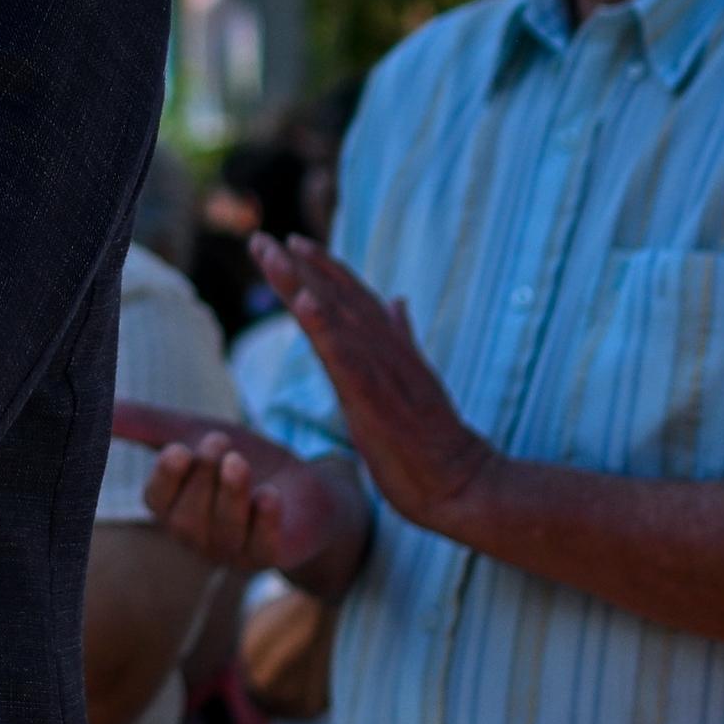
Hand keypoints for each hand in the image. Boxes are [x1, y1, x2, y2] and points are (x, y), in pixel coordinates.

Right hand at [113, 404, 363, 581]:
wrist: (303, 488)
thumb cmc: (239, 459)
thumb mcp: (193, 432)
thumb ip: (146, 422)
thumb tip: (99, 403)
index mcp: (172, 509)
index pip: (156, 501)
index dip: (166, 477)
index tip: (179, 448)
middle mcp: (197, 538)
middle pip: (188, 517)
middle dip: (203, 476)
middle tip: (219, 440)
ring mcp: (233, 553)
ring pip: (224, 531)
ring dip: (231, 493)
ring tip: (239, 461)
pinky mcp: (270, 557)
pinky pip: (263, 547)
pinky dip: (265, 520)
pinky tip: (270, 495)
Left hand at [253, 233, 496, 537]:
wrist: (462, 484)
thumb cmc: (433, 440)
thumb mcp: (415, 380)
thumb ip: (403, 338)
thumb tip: (399, 301)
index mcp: (392, 350)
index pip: (354, 299)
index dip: (324, 268)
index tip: (291, 241)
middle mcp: (386, 352)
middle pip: (338, 299)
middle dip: (299, 266)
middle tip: (260, 239)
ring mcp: (382, 374)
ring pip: (337, 318)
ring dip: (303, 284)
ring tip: (275, 253)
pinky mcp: (375, 400)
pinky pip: (346, 358)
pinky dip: (325, 328)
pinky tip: (303, 304)